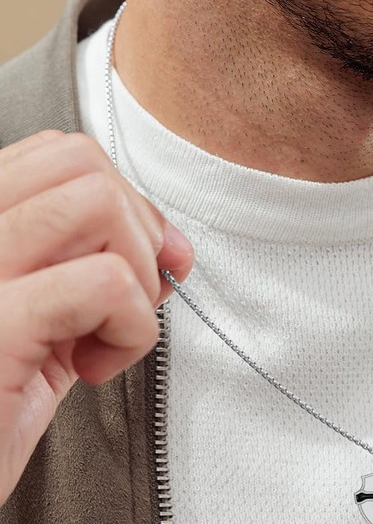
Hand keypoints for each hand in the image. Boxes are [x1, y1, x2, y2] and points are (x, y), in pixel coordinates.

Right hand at [0, 131, 193, 506]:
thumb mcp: (49, 322)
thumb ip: (96, 269)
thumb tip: (173, 245)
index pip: (61, 154)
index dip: (125, 204)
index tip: (140, 265)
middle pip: (83, 163)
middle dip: (138, 231)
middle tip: (126, 302)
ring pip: (98, 203)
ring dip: (136, 275)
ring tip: (104, 334)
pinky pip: (108, 284)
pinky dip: (132, 331)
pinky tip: (93, 369)